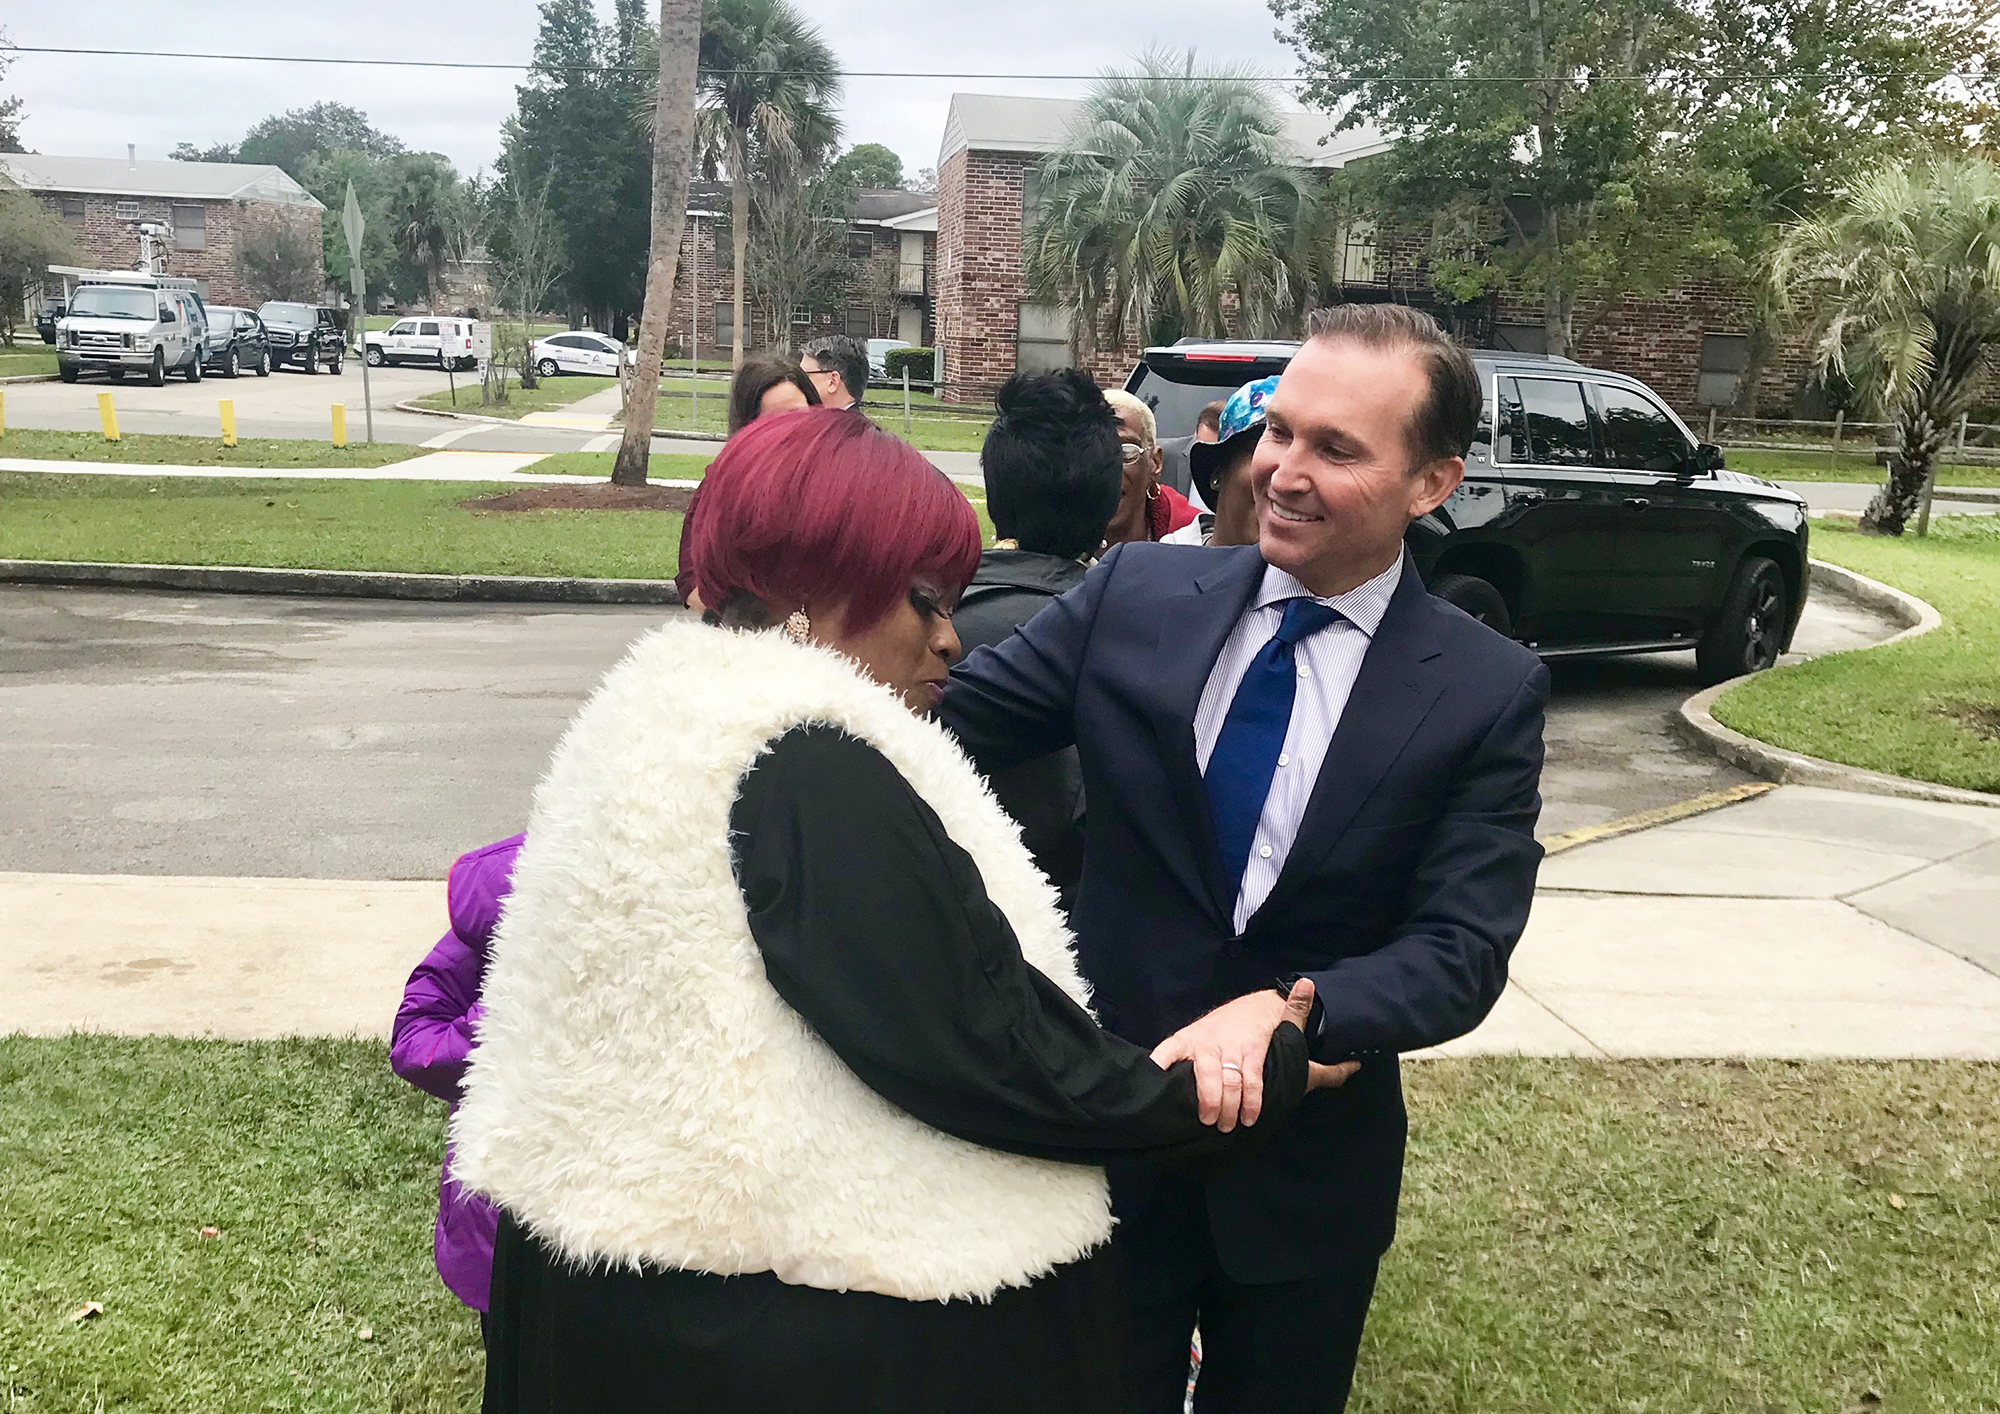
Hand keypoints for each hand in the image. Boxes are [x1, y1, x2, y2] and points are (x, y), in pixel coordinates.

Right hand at [1150, 979, 1354, 1130]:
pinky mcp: (1184, 1040)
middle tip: (1225, 1126)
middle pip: (1226, 1080)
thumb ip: (1325, 1063)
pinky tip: (1156, 1079)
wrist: (1252, 1004)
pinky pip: (1167, 1051)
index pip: (1251, 1076)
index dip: (1251, 1100)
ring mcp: (1203, 1043)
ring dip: (1204, 1097)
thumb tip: (1358, 1065)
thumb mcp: (1299, 1048)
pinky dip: (1159, 1064)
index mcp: (1253, 1048)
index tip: (1251, 1118)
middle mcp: (1227, 1045)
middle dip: (1225, 1107)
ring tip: (1206, 1118)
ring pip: (1202, 1072)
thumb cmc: (1274, 1036)